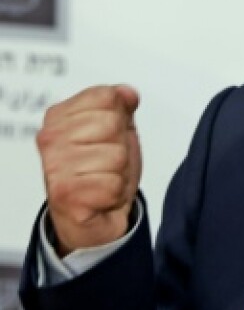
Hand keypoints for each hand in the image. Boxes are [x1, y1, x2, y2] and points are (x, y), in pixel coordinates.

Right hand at [36, 85, 142, 255]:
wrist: (96, 216)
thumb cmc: (102, 170)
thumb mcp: (117, 130)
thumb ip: (121, 106)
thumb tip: (127, 93)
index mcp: (59, 116)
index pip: (107, 96)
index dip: (120, 118)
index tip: (108, 137)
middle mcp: (50, 138)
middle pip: (113, 124)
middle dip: (121, 146)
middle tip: (107, 163)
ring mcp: (54, 166)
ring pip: (116, 155)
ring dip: (119, 172)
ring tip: (103, 179)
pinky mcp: (64, 194)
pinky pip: (113, 184)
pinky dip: (115, 193)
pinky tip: (100, 197)